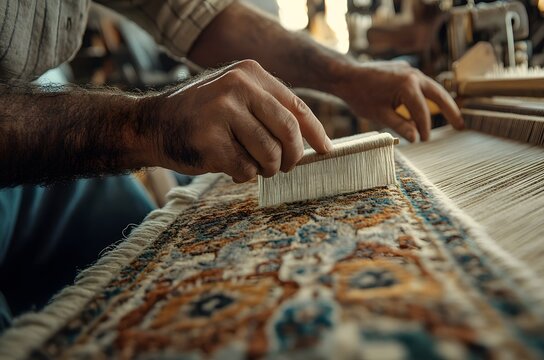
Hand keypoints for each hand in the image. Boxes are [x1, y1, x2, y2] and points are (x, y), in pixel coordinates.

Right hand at [141, 60, 331, 182]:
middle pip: (288, 131)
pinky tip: (230, 168)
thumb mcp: (235, 97)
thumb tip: (311, 139)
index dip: (315, 132)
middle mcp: (238, 87)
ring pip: (270, 154)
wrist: (151, 124)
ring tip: (253, 167)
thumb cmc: (202, 116)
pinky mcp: (210, 140)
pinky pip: (246, 169)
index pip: (295, 106)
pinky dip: (243, 175)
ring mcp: (222, 112)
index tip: (326, 150)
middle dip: (293, 156)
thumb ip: (268, 109)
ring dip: (267, 169)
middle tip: (286, 167)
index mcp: (249, 73)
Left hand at [334, 61, 463, 141]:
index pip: (421, 112)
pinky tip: (431, 108)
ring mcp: (410, 71)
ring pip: (432, 88)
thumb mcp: (380, 115)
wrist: (346, 76)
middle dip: (450, 111)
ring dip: (442, 103)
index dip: (424, 128)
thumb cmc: (360, 95)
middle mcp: (413, 74)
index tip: (424, 140)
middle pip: (438, 94)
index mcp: (407, 85)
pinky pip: (422, 85)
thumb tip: (416, 137)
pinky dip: (429, 96)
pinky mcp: (405, 71)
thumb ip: (400, 125)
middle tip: (461, 126)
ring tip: (453, 118)